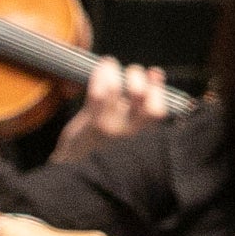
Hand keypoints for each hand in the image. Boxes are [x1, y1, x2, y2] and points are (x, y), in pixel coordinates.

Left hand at [51, 59, 169, 162]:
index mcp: (142, 134)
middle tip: (131, 71)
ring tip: (111, 64)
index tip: (154, 72)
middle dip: (137, 76)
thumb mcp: (129, 131)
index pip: (158, 109)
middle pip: (141, 96)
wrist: (76, 171)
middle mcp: (129, 133)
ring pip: (116, 90)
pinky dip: (101, 74)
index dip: (158, 87)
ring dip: (115, 71)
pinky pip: (98, 93)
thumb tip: (155, 74)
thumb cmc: (102, 145)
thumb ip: (140, 108)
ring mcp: (110, 127)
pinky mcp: (91, 124)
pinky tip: (101, 68)